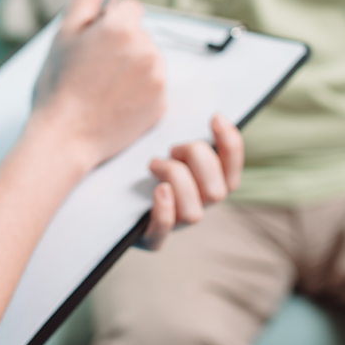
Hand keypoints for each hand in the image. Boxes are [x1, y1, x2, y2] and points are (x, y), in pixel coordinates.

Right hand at [30, 0, 166, 171]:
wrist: (64, 138)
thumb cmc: (58, 86)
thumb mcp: (65, 33)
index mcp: (122, 27)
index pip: (129, 9)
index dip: (108, 26)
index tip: (94, 45)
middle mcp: (146, 49)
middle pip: (140, 35)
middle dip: (122, 46)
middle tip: (93, 71)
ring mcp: (158, 78)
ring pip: (148, 60)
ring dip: (131, 69)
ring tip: (102, 89)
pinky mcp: (162, 104)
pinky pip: (153, 86)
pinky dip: (139, 93)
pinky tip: (115, 103)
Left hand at [140, 115, 243, 249]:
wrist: (110, 195)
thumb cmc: (143, 160)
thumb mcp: (167, 140)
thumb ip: (183, 126)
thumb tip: (202, 106)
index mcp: (209, 182)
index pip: (233, 168)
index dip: (231, 143)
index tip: (214, 117)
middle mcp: (198, 206)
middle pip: (219, 192)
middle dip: (198, 160)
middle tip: (173, 148)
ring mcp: (175, 224)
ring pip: (193, 213)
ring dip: (176, 180)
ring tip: (154, 164)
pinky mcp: (150, 237)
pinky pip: (163, 231)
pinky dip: (164, 211)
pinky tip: (158, 190)